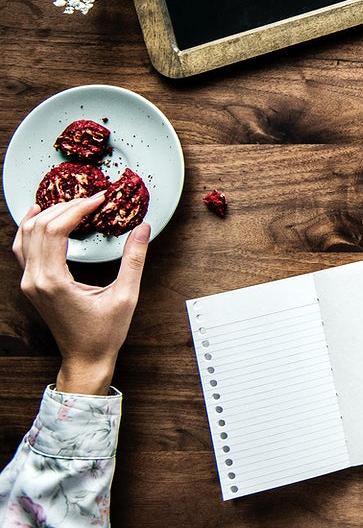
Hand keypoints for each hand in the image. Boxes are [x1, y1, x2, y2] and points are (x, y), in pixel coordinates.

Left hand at [12, 195, 150, 394]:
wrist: (85, 358)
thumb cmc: (104, 333)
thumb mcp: (125, 296)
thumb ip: (134, 259)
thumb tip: (143, 228)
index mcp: (53, 281)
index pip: (55, 230)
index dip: (77, 209)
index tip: (99, 199)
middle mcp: (34, 280)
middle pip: (38, 227)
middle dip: (64, 207)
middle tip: (90, 199)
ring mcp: (29, 282)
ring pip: (26, 235)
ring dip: (46, 214)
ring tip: (69, 202)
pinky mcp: (32, 284)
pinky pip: (23, 249)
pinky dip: (30, 229)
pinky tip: (40, 216)